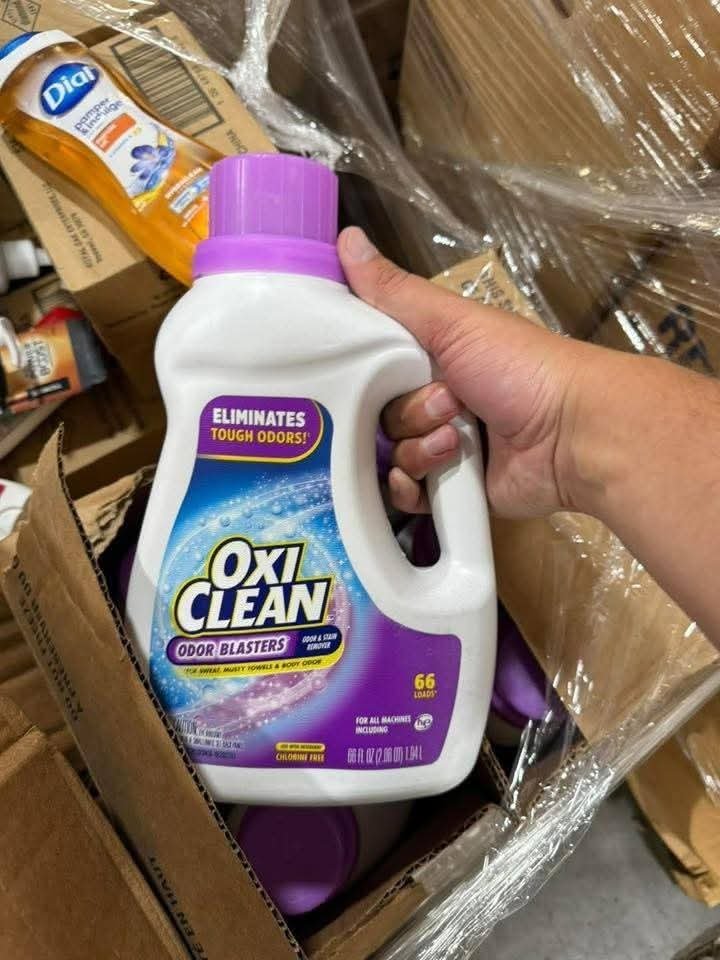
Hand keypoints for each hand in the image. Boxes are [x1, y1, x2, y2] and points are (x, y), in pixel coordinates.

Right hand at [338, 226, 614, 519]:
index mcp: (436, 357)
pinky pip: (405, 494)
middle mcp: (437, 400)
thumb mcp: (454, 322)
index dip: (368, 370)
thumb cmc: (519, 368)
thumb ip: (396, 292)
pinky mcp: (450, 490)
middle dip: (409, 412)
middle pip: (381, 414)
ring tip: (457, 441)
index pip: (375, 366)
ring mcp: (443, 448)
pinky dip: (413, 487)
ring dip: (419, 447)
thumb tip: (346, 237)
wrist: (573, 436)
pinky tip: (436, 474)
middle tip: (447, 404)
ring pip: (393, 453)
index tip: (367, 369)